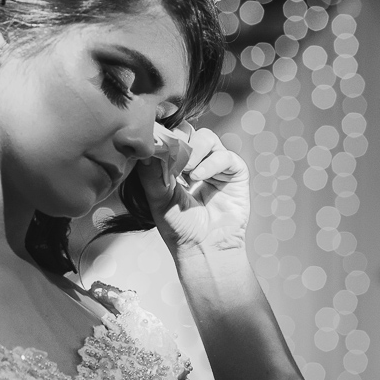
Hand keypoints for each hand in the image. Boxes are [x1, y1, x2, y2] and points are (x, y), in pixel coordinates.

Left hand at [136, 124, 249, 256]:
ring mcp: (216, 165)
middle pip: (188, 131)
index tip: (154, 143)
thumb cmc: (179, 227)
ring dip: (193, 150)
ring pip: (205, 137)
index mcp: (175, 164)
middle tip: (170, 157)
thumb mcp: (158, 198)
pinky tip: (197, 177)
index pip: (170, 137)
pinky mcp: (235, 172)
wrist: (203, 248)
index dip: (163, 136)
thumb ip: (151, 173)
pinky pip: (224, 156)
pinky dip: (210, 163)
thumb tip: (144, 147)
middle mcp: (196, 161)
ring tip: (185, 171)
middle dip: (178, 141)